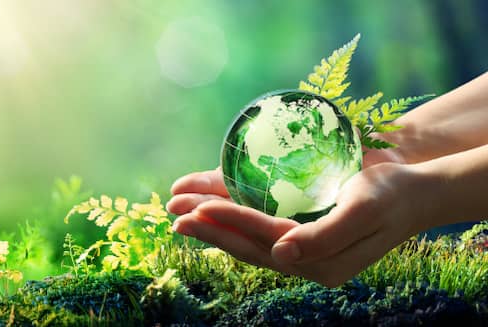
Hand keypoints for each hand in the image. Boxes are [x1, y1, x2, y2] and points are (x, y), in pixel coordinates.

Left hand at [167, 148, 436, 286]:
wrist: (413, 191)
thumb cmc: (391, 196)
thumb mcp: (363, 212)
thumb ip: (324, 236)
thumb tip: (282, 256)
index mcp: (320, 261)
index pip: (265, 240)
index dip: (231, 222)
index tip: (199, 209)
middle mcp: (304, 259)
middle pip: (246, 244)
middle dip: (208, 227)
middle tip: (173, 214)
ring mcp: (298, 247)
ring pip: (246, 237)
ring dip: (212, 222)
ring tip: (178, 209)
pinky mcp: (296, 232)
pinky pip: (256, 226)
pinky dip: (230, 215)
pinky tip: (207, 205)